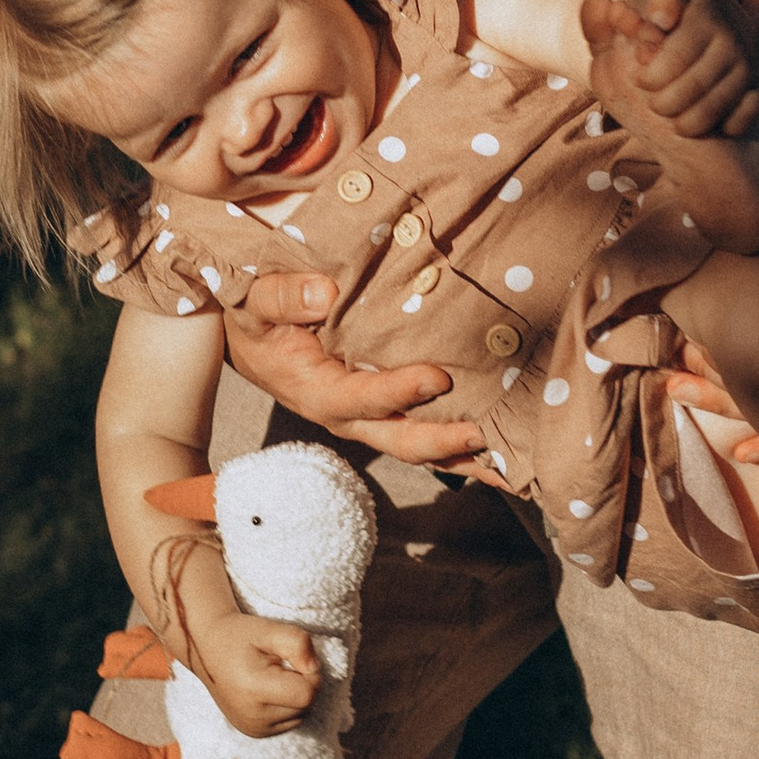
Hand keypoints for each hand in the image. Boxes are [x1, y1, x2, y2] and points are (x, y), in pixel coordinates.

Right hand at [194, 608, 323, 737]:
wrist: (208, 648)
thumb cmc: (241, 635)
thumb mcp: (269, 629)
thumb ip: (297, 642)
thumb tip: (314, 667)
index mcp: (254, 690)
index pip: (307, 693)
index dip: (309, 672)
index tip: (293, 657)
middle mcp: (253, 717)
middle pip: (305, 705)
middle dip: (303, 682)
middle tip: (281, 664)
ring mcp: (254, 728)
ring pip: (300, 715)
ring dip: (297, 695)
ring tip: (274, 676)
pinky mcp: (255, 733)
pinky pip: (289, 722)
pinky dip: (288, 705)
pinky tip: (271, 689)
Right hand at [228, 273, 483, 464]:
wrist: (249, 337)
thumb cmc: (255, 318)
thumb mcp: (254, 301)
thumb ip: (283, 296)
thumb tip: (326, 292)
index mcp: (316, 390)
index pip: (362, 397)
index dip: (400, 392)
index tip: (438, 378)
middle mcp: (346, 414)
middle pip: (398, 439)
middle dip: (442, 441)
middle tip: (485, 434)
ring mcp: (367, 418)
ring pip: (417, 446)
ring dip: (462, 456)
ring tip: (509, 466)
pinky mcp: (382, 412)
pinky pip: (422, 433)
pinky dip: (459, 446)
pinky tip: (499, 451)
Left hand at [580, 0, 758, 139]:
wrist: (709, 24)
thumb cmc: (660, 21)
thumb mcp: (632, 13)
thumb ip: (609, 17)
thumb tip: (607, 8)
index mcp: (698, 11)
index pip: (673, 54)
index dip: (649, 71)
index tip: (637, 70)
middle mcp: (728, 35)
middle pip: (688, 86)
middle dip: (661, 101)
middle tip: (650, 98)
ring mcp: (745, 62)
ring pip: (713, 106)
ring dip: (685, 121)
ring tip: (668, 115)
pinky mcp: (756, 86)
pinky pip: (742, 116)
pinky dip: (721, 127)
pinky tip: (701, 124)